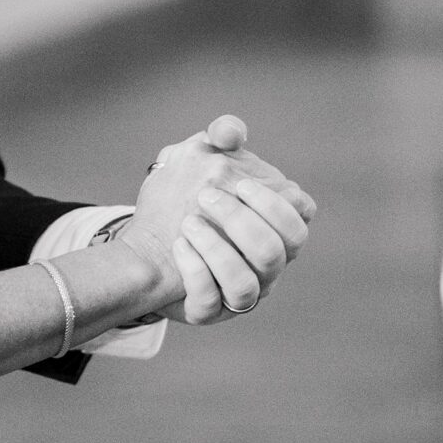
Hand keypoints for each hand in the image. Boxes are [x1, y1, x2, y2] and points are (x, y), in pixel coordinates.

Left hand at [123, 115, 312, 326]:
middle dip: (241, 220)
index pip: (298, 221)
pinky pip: (209, 303)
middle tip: (204, 196)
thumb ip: (217, 143)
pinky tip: (179, 246)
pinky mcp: (206, 311)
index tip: (239, 183)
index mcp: (272, 230)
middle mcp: (264, 267)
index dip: (275, 203)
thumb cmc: (182, 203)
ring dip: (216, 248)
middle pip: (276, 251)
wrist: (144, 246)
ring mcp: (237, 294)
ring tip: (188, 223)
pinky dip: (194, 271)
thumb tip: (230, 131)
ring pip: (246, 285)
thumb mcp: (197, 165)